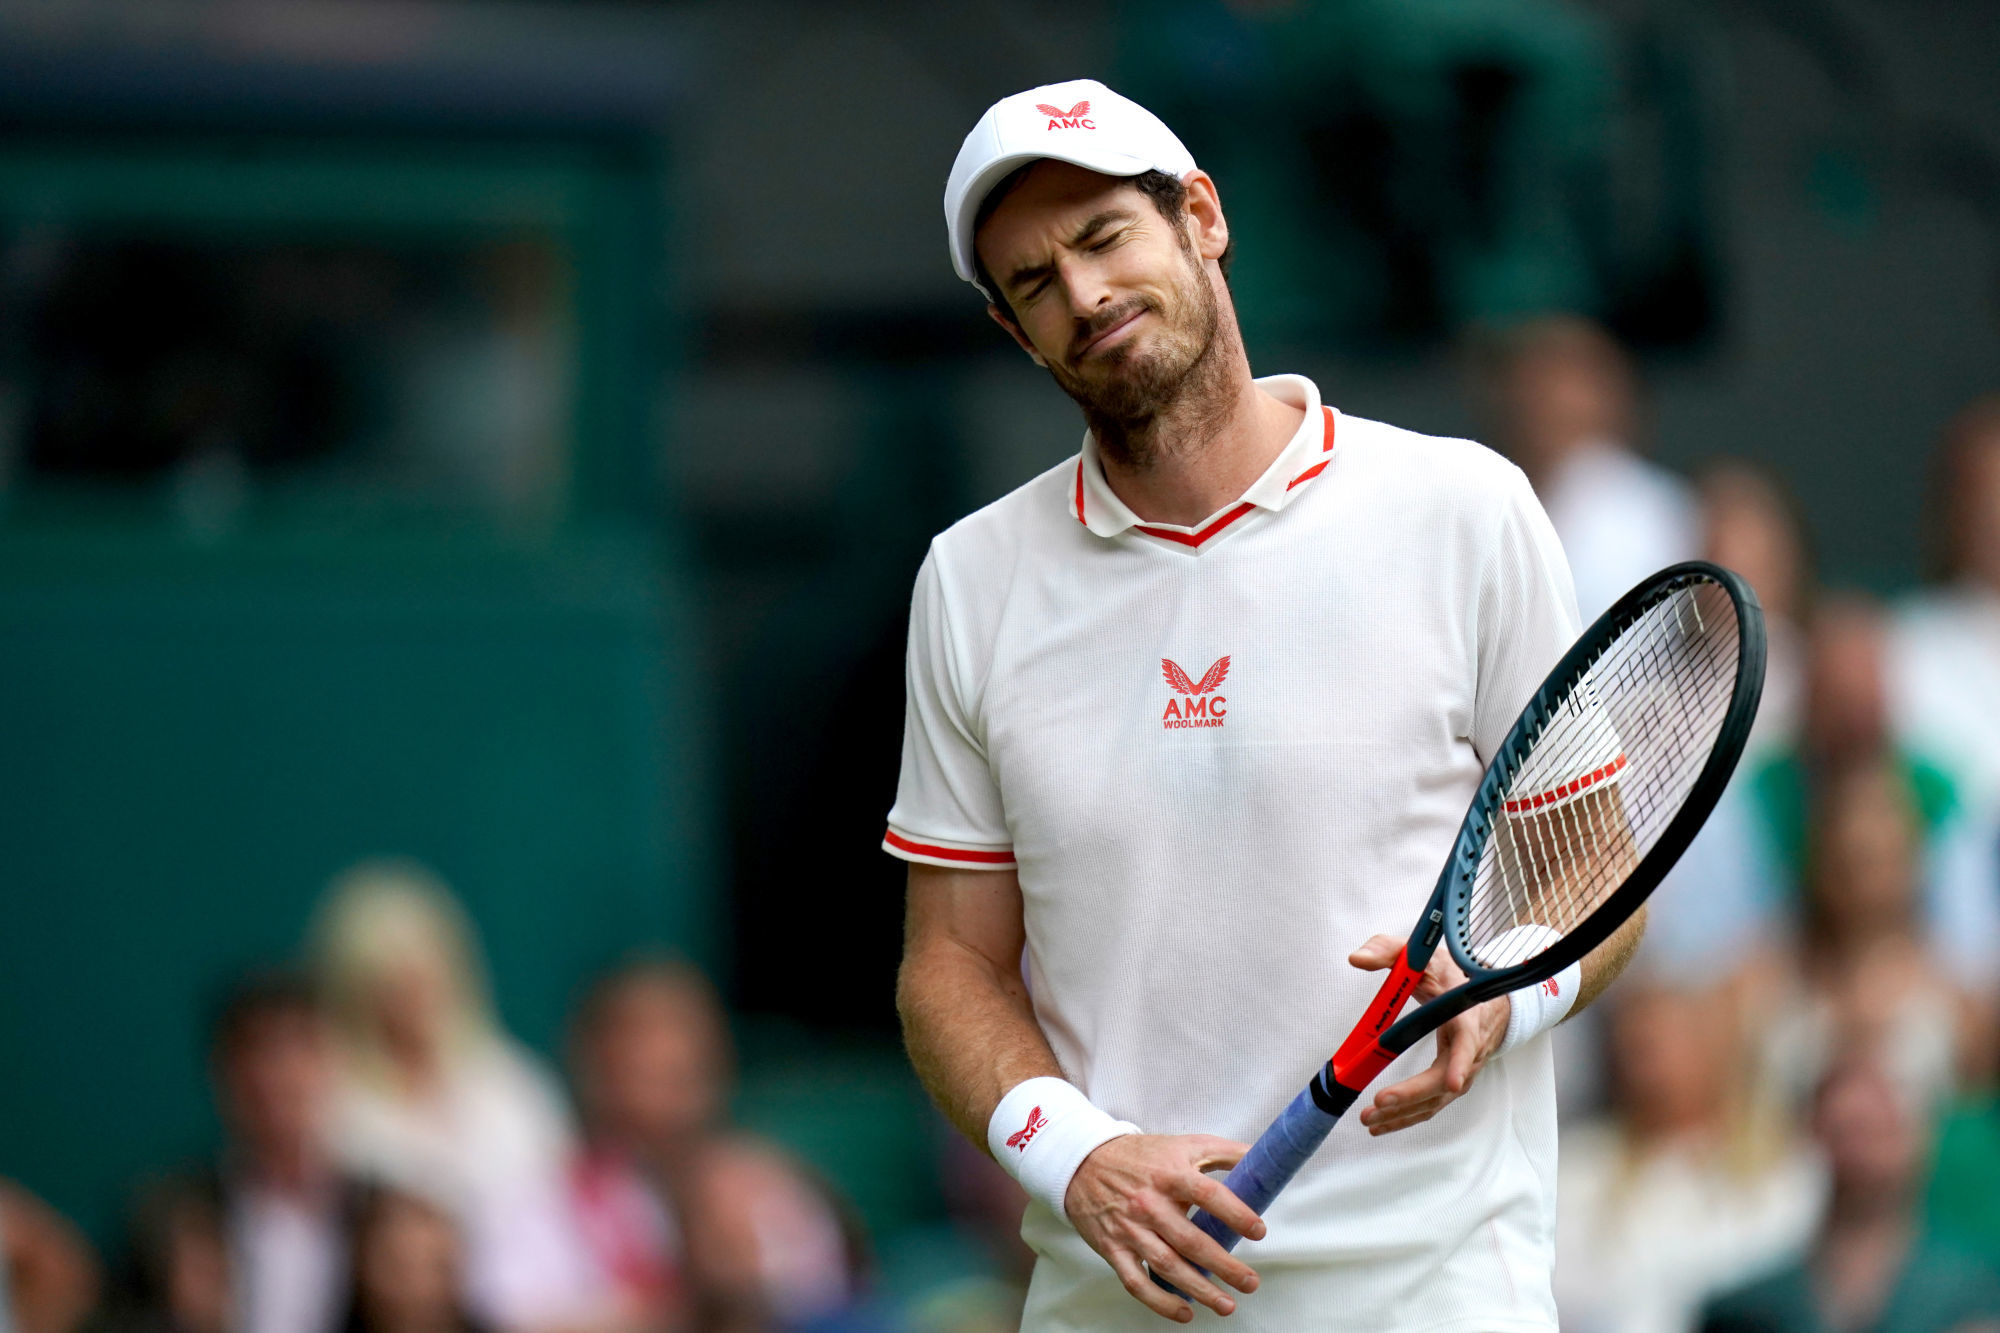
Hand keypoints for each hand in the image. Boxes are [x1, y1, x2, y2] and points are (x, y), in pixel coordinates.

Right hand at [1063, 1133, 1263, 1321]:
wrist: (1083, 1162)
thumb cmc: (1140, 1156)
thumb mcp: (1184, 1145)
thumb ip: (1224, 1152)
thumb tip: (1262, 1158)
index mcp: (1170, 1174)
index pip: (1207, 1194)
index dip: (1236, 1213)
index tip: (1258, 1231)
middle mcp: (1149, 1203)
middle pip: (1190, 1240)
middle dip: (1224, 1266)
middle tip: (1250, 1282)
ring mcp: (1129, 1228)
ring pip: (1167, 1265)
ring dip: (1199, 1289)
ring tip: (1227, 1304)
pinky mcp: (1112, 1248)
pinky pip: (1136, 1281)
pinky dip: (1160, 1301)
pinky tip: (1185, 1311)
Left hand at [1346, 934, 1509, 1135]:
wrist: (1487, 1000)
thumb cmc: (1455, 978)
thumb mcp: (1425, 957)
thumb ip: (1388, 951)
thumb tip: (1356, 958)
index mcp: (1466, 1016)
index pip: (1468, 1041)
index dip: (1460, 1061)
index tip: (1452, 1080)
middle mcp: (1469, 1050)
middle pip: (1445, 1082)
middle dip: (1412, 1095)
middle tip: (1380, 1101)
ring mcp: (1462, 1071)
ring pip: (1436, 1100)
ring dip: (1404, 1114)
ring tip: (1370, 1121)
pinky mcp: (1451, 1084)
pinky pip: (1430, 1105)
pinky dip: (1406, 1117)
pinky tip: (1381, 1124)